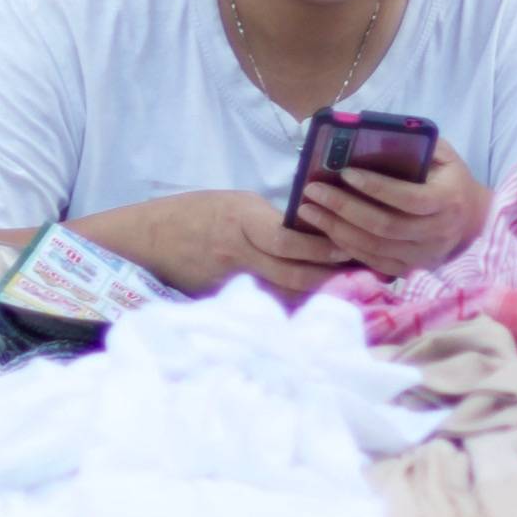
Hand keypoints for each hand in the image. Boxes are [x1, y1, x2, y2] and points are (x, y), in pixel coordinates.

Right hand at [70, 190, 352, 301]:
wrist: (144, 240)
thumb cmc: (194, 213)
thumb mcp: (234, 204)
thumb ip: (271, 220)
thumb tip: (315, 231)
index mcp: (241, 220)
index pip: (288, 241)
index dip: (323, 247)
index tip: (352, 248)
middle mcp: (239, 254)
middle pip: (295, 275)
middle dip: (334, 279)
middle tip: (371, 279)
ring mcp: (232, 282)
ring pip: (287, 296)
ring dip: (322, 297)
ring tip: (357, 296)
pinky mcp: (227, 302)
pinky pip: (269, 307)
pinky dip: (296, 309)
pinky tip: (321, 311)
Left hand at [292, 139, 491, 278]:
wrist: (471, 220)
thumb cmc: (449, 179)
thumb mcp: (443, 155)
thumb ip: (417, 144)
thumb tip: (375, 133)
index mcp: (448, 200)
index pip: (408, 198)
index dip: (375, 187)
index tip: (344, 172)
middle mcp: (438, 233)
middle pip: (385, 226)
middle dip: (344, 208)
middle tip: (313, 191)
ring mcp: (425, 256)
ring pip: (375, 248)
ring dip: (337, 229)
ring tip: (309, 210)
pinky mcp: (412, 270)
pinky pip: (374, 263)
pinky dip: (347, 247)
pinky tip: (326, 231)